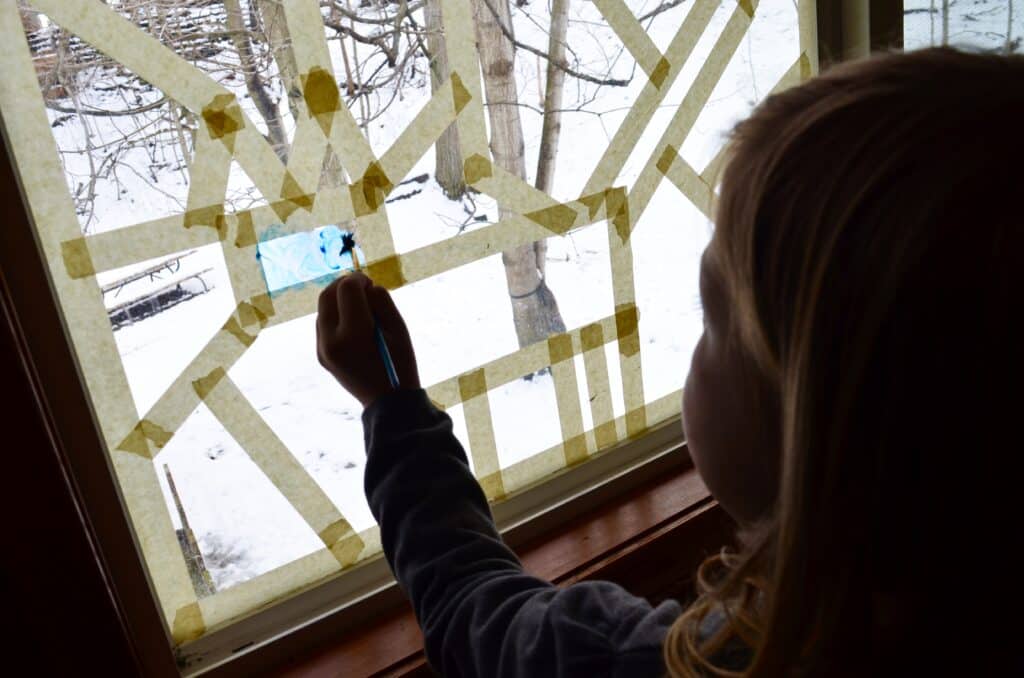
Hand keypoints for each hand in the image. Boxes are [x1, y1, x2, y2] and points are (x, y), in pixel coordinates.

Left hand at [316, 272, 419, 406]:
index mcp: (353, 334)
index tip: (370, 282)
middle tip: (362, 286)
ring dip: (339, 299)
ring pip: (323, 309)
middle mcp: (331, 341)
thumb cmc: (401, 365)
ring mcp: (323, 350)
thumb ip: (382, 302)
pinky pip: (323, 324)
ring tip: (360, 305)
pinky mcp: (322, 356)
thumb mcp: (399, 329)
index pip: (347, 289)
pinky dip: (336, 315)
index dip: (359, 280)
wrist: (388, 405)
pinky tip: (353, 321)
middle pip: (327, 295)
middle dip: (344, 284)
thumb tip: (366, 287)